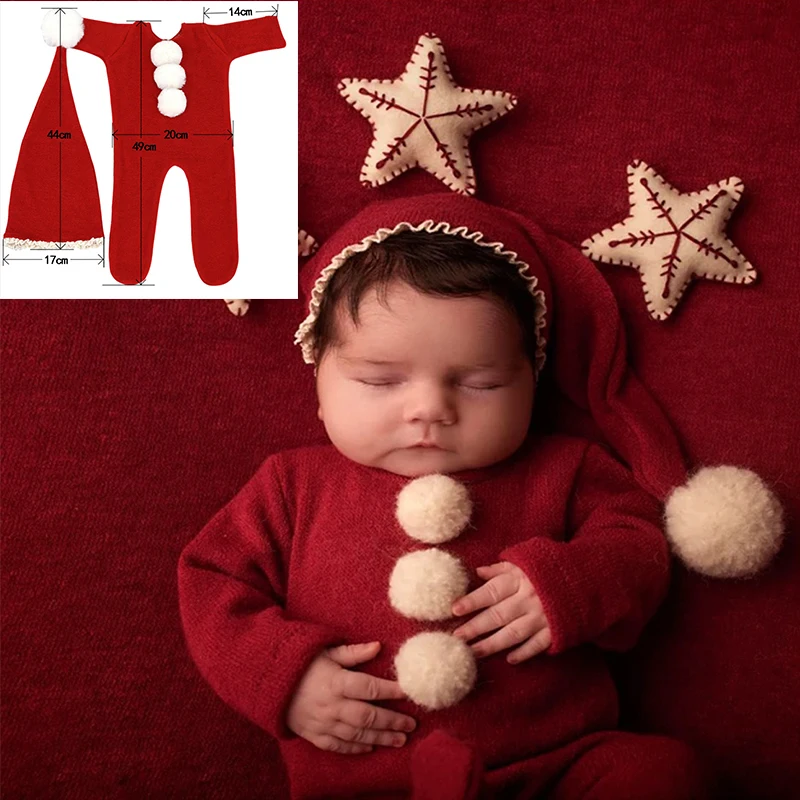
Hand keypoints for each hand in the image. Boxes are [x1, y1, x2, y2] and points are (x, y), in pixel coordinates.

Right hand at [286, 641, 416, 754]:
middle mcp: (331, 705)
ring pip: (357, 734)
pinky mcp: (314, 735)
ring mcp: (323, 723)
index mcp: (336, 681)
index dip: (391, 691)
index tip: (409, 692)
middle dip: (392, 721)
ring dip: (381, 738)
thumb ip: (353, 652)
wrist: (270, 683)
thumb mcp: (326, 651)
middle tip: (412, 724)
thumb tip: (378, 646)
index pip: (369, 688)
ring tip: (401, 739)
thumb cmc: (302, 663)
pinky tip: (372, 747)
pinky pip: (339, 745)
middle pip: (367, 716)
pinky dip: (356, 748)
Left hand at [451, 561, 550, 663]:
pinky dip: (524, 652)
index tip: (454, 610)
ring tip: (473, 652)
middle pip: (498, 615)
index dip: (472, 601)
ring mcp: (543, 616)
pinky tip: (509, 659)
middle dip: (475, 627)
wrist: (588, 576)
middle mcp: (529, 599)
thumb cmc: (550, 568)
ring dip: (492, 645)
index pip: (491, 592)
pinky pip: (538, 645)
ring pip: (513, 634)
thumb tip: (478, 571)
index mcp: (520, 579)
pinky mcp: (557, 630)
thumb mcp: (526, 560)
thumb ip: (502, 567)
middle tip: (455, 637)